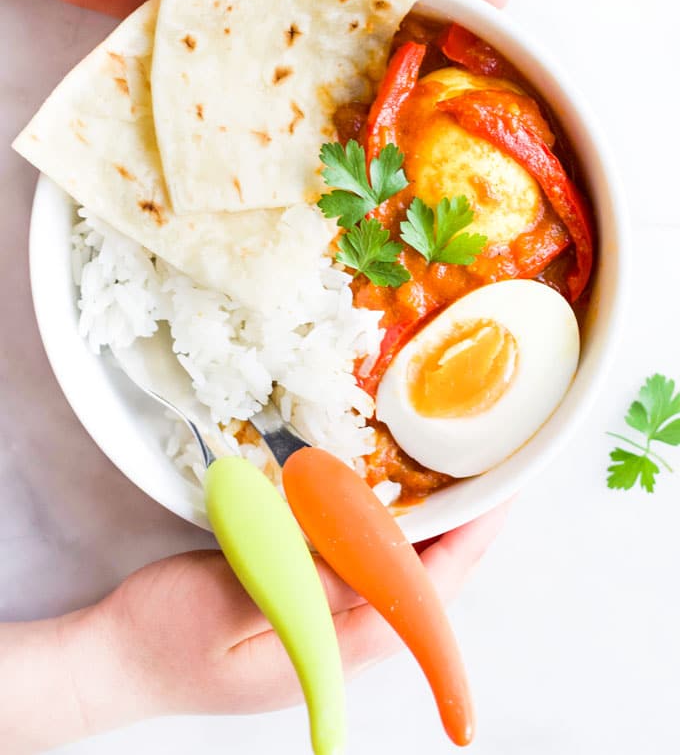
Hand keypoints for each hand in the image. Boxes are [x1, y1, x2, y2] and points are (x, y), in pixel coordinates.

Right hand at [0, 506, 504, 752]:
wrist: (110, 663)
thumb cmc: (160, 636)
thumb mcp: (232, 601)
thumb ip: (310, 582)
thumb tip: (380, 559)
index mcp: (333, 650)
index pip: (425, 599)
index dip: (468, 544)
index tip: (498, 496)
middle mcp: (340, 649)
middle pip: (423, 591)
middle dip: (462, 533)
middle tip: (486, 473)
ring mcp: (321, 637)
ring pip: (396, 583)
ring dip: (428, 534)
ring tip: (451, 481)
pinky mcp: (301, 618)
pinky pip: (361, 577)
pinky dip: (382, 538)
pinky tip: (380, 505)